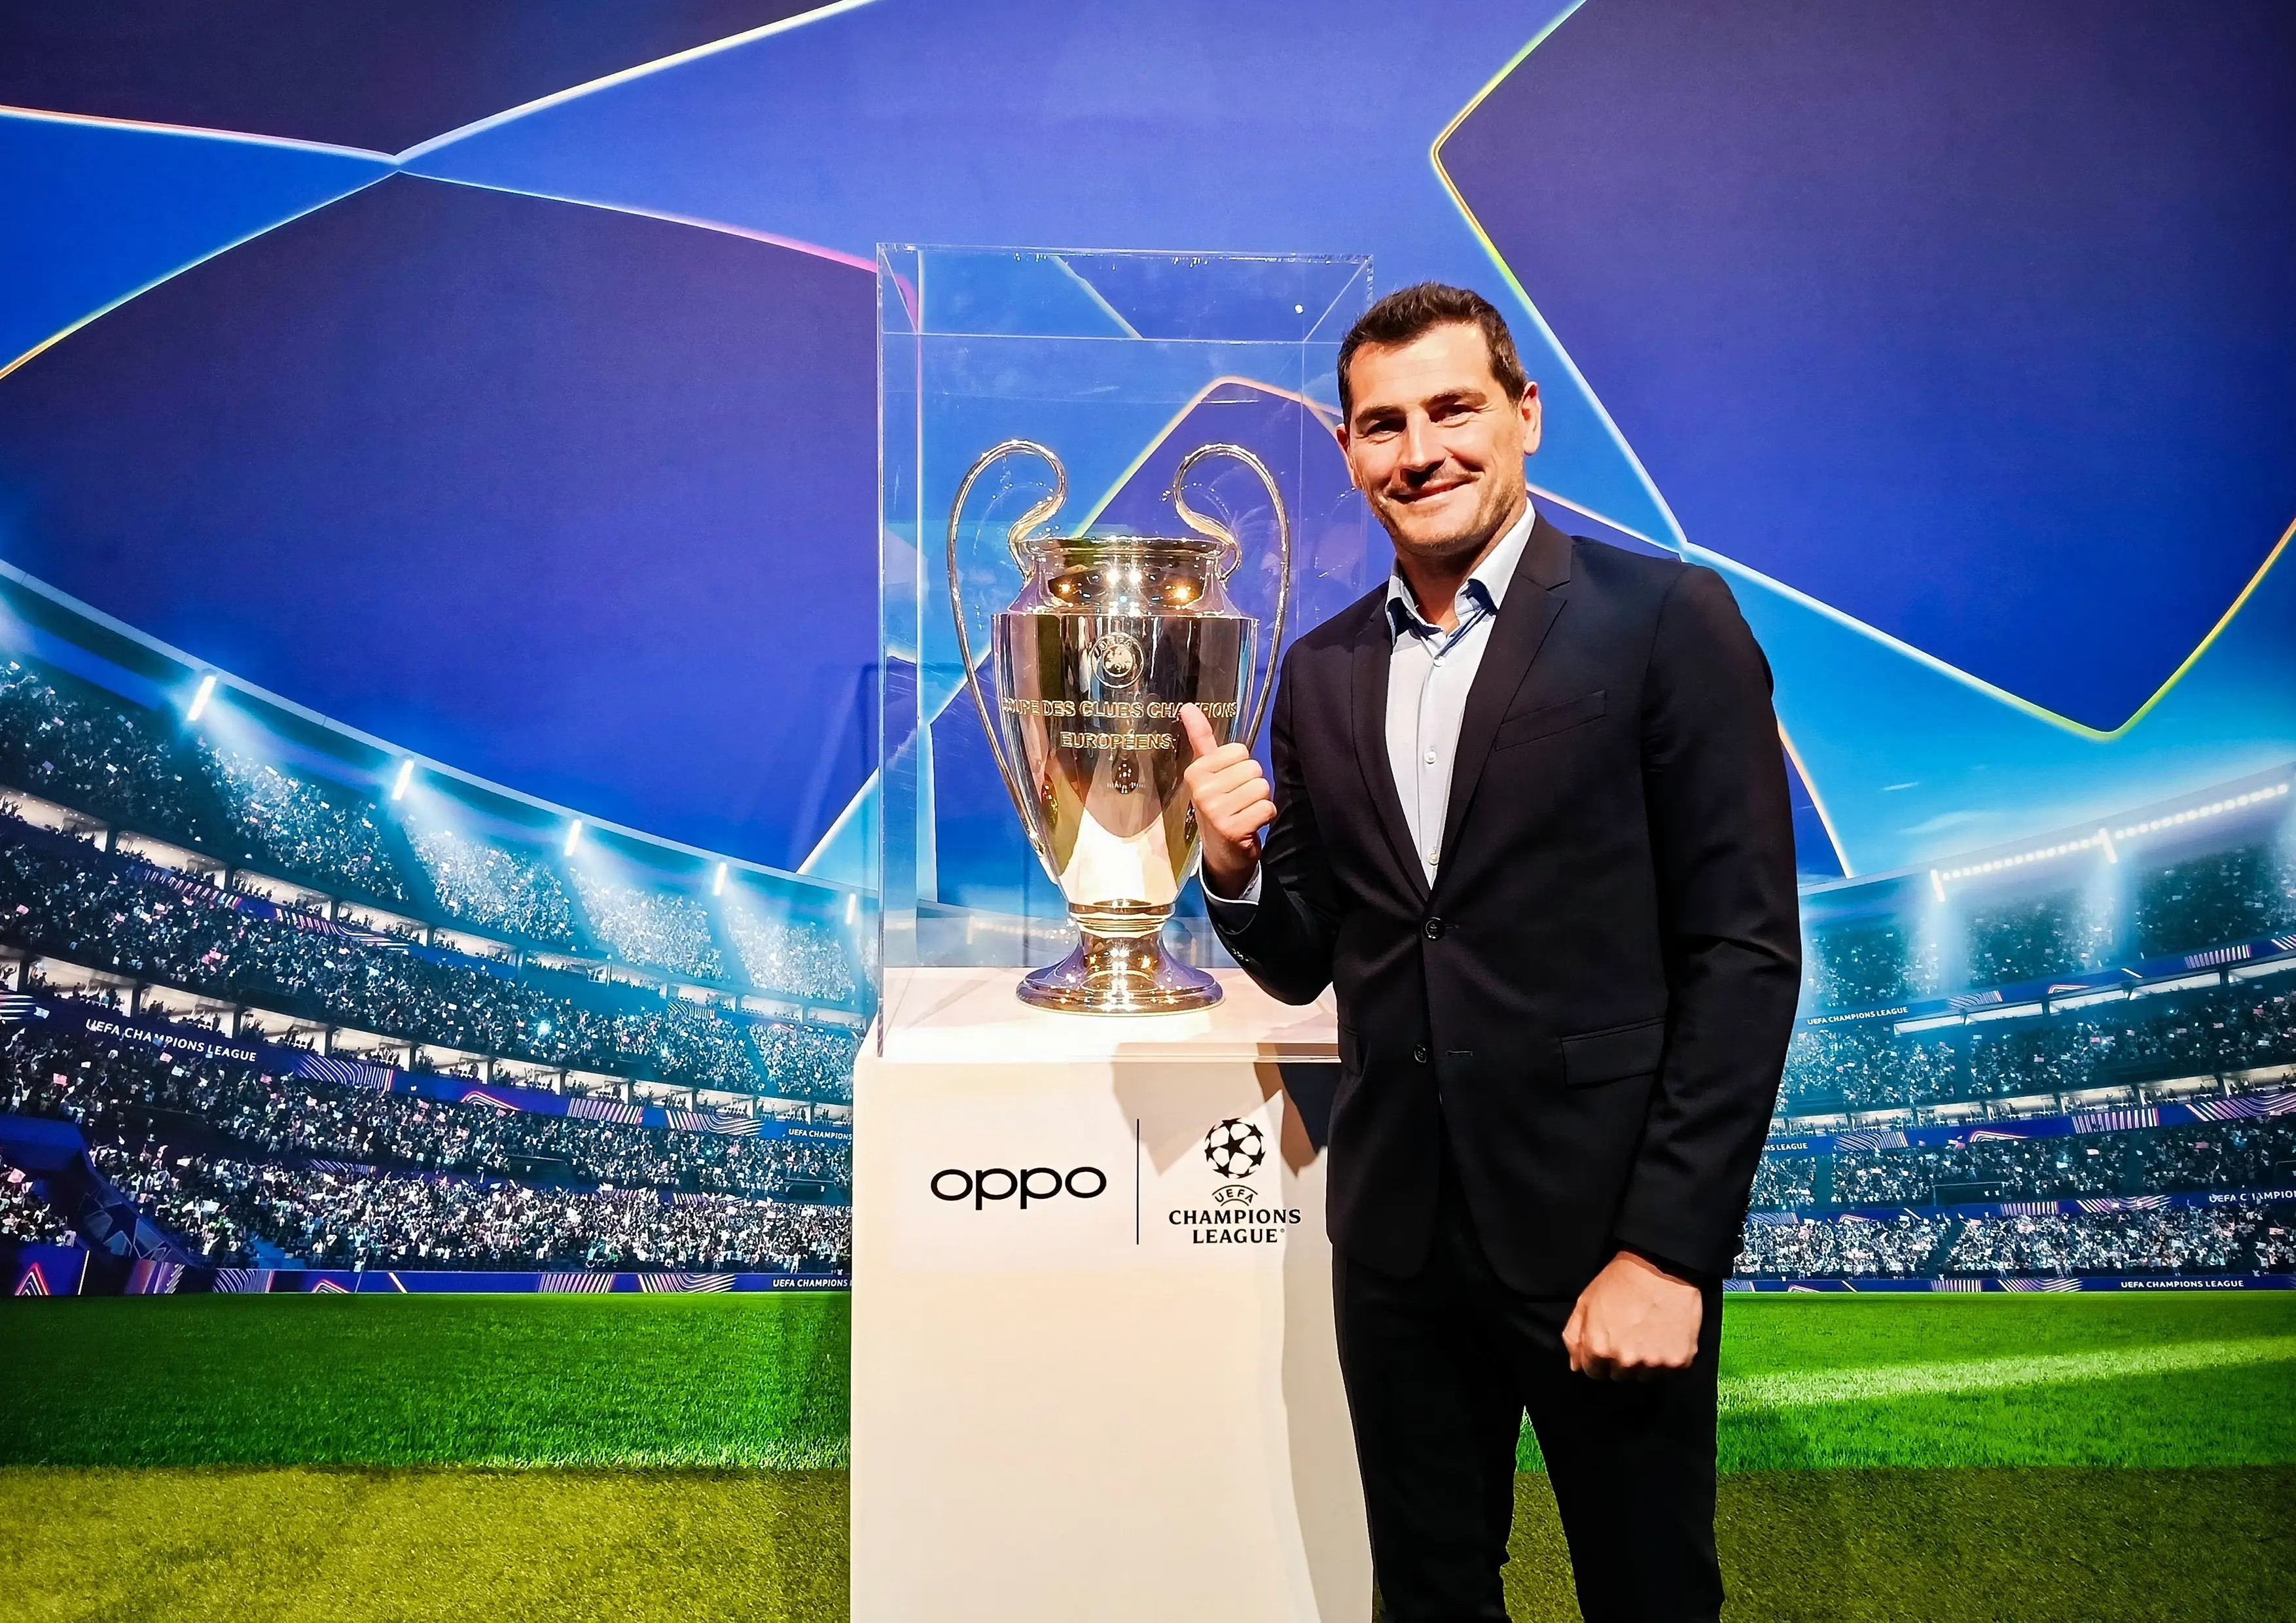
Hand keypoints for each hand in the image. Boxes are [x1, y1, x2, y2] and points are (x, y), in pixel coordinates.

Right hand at [1179, 703, 1273, 897]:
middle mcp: (1202, 790)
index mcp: (1195, 772)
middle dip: (1252, 785)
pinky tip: (1250, 825)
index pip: (1239, 751)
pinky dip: (1265, 817)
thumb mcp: (1206, 773)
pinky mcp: (1233, 829)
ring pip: (1262, 787)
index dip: (1241, 767)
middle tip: (1237, 802)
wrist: (1221, 853)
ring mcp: (1216, 811)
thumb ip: (1201, 739)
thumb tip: (1188, 707)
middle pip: (1253, 769)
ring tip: (1243, 813)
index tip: (1228, 784)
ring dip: (1259, 802)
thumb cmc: (1218, 806)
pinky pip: (1267, 808)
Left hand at [1562, 1251, 1702, 1380]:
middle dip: (1621, 1360)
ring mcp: (1655, 1363)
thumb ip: (1575, 1336)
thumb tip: (1576, 1365)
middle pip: (1620, 1376)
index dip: (1599, 1358)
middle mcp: (1626, 1362)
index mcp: (1599, 1349)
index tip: (1609, 1341)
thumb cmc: (1620, 1281)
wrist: (1662, 1267)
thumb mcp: (1586, 1302)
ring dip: (1645, 1362)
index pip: (1594, 1373)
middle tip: (1630, 1335)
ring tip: (1649, 1335)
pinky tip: (1665, 1335)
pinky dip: (1668, 1357)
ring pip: (1645, 1377)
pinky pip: (1670, 1370)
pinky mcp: (1680, 1361)